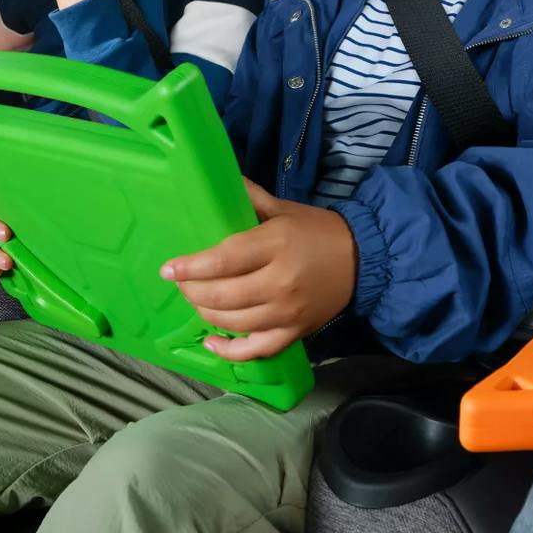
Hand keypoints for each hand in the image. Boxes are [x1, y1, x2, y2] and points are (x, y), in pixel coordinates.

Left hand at [162, 180, 358, 360]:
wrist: (363, 259)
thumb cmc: (318, 231)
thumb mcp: (284, 209)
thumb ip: (248, 198)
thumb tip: (217, 180)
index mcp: (276, 244)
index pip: (224, 260)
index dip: (191, 267)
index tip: (168, 269)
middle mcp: (280, 282)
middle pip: (222, 296)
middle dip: (193, 291)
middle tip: (182, 283)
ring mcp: (287, 312)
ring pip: (233, 322)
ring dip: (206, 313)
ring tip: (197, 301)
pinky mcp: (295, 333)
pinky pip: (257, 350)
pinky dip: (230, 351)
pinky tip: (211, 342)